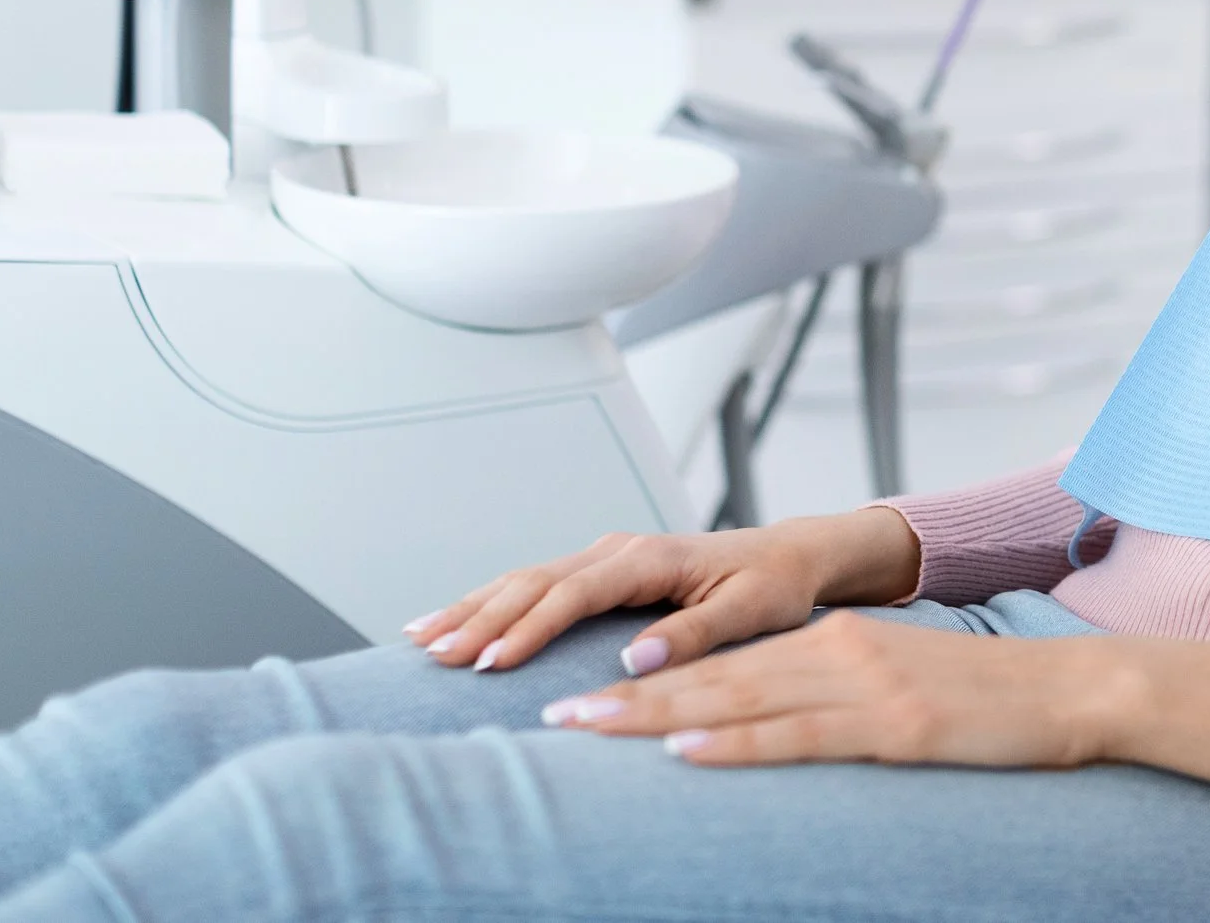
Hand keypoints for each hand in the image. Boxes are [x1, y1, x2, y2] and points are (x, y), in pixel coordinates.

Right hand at [404, 507, 922, 674]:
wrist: (788, 556)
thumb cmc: (773, 586)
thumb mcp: (750, 611)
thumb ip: (694, 632)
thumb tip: (635, 659)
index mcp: (650, 558)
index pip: (576, 592)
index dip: (530, 626)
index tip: (490, 660)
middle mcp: (619, 550)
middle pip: (536, 581)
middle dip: (481, 617)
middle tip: (434, 654)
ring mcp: (606, 556)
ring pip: (526, 578)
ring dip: (473, 606)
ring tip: (421, 638)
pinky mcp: (601, 569)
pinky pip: (536, 583)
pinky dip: (491, 600)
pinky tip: (455, 620)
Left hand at [539, 608, 1124, 769]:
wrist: (1072, 689)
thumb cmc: (990, 701)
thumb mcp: (899, 689)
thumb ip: (835, 702)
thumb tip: (774, 727)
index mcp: (834, 644)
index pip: (723, 666)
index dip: (647, 685)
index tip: (581, 699)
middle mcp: (835, 653)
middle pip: (710, 677)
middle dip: (624, 700)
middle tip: (550, 714)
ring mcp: (861, 686)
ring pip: (736, 699)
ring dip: (653, 717)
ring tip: (585, 729)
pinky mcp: (891, 724)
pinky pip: (798, 736)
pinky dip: (735, 743)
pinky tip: (686, 751)